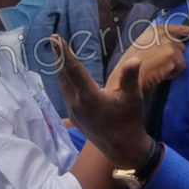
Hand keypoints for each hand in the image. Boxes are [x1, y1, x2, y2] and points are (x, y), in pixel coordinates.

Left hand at [51, 34, 151, 167]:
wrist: (123, 149)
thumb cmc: (130, 122)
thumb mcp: (133, 98)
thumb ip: (130, 77)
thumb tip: (135, 59)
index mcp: (89, 97)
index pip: (74, 69)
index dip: (64, 53)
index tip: (56, 39)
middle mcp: (77, 104)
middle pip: (64, 75)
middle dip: (59, 56)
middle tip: (53, 39)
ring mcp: (73, 111)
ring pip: (63, 84)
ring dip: (60, 67)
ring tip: (58, 52)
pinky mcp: (74, 116)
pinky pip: (65, 93)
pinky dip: (64, 79)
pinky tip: (66, 74)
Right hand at [108, 25, 188, 90]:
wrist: (126, 76)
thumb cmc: (133, 65)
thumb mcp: (144, 46)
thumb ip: (158, 41)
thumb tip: (176, 43)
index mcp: (155, 29)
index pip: (179, 28)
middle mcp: (163, 33)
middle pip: (181, 46)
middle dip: (175, 57)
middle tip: (159, 65)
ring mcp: (168, 44)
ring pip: (182, 58)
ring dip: (173, 66)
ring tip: (157, 69)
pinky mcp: (172, 56)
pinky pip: (181, 68)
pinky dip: (172, 74)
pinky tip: (160, 74)